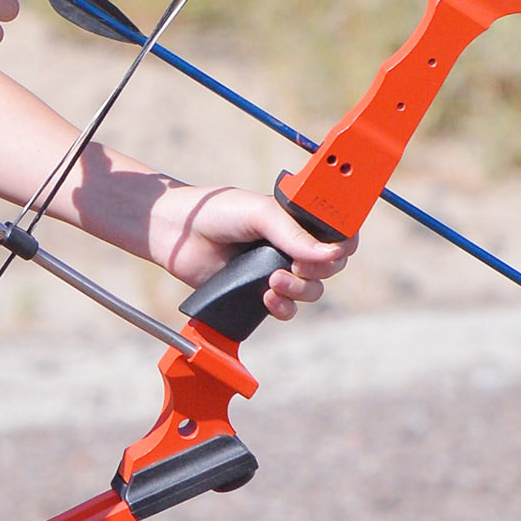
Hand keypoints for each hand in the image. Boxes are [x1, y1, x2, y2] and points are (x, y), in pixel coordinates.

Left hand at [142, 184, 353, 321]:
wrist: (177, 234)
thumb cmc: (216, 212)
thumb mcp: (259, 212)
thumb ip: (293, 232)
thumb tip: (330, 254)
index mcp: (298, 219)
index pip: (339, 232)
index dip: (343, 243)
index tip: (334, 249)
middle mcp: (293, 245)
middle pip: (331, 266)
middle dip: (320, 269)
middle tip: (296, 265)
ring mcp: (278, 269)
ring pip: (312, 290)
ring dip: (300, 289)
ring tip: (272, 281)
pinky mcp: (261, 293)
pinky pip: (288, 309)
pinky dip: (284, 307)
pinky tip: (266, 297)